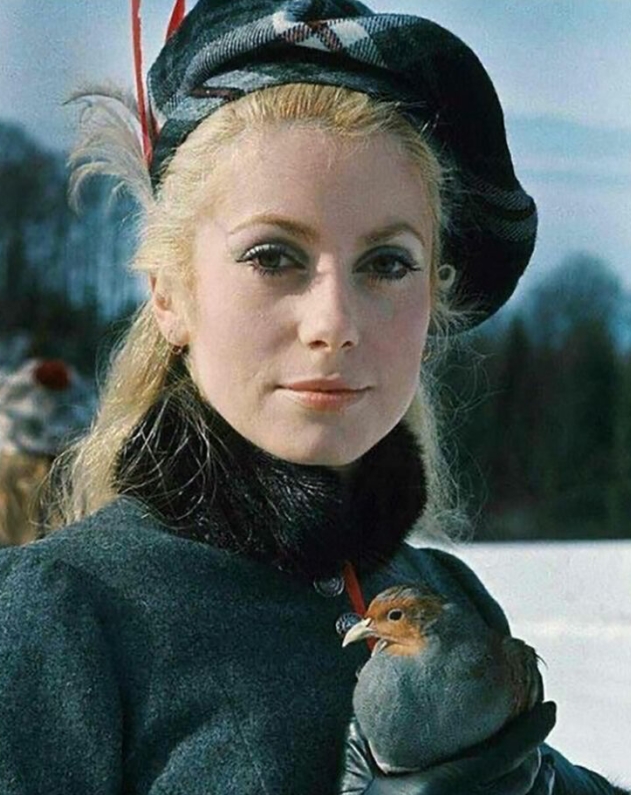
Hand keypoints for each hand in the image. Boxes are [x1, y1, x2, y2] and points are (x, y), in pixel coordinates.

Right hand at [337, 702, 556, 794]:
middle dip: (535, 749)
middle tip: (540, 720)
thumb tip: (371, 675)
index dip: (530, 731)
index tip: (548, 709)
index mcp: (438, 787)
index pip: (500, 755)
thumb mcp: (363, 763)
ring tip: (539, 753)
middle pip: (518, 779)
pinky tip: (534, 782)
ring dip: (537, 776)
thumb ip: (373, 727)